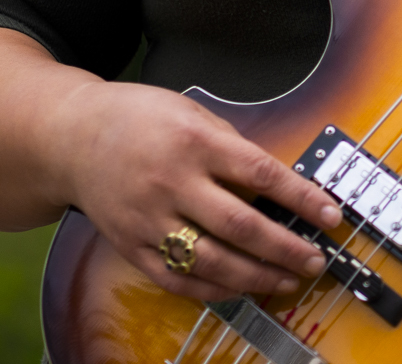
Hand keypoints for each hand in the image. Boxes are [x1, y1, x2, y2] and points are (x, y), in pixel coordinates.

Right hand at [51, 79, 343, 302]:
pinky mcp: (132, 246)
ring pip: (211, 261)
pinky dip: (215, 290)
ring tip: (288, 279)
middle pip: (240, 225)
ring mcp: (149, 219)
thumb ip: (232, 145)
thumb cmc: (137, 118)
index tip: (329, 215)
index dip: (300, 198)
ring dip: (257, 276)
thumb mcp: (191, 112)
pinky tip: (242, 289)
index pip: (260, 174)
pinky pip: (178, 278)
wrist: (72, 137)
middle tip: (315, 259)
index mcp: (193, 142)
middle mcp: (172, 183)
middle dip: (285, 247)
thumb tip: (276, 182)